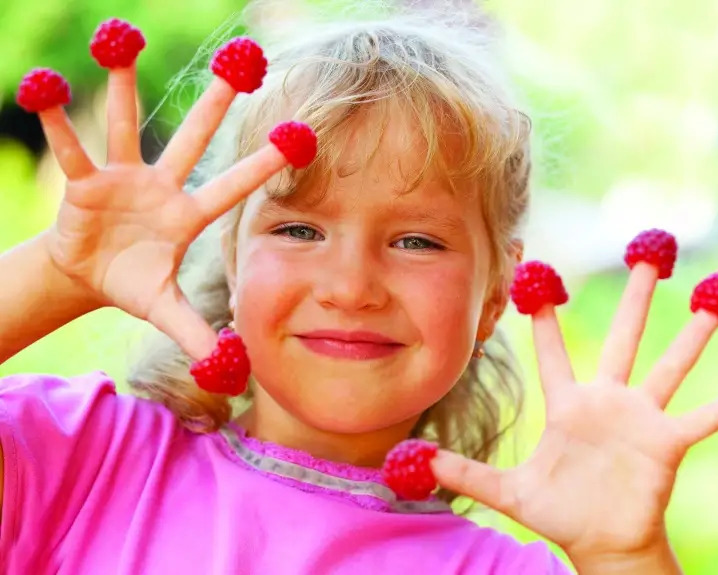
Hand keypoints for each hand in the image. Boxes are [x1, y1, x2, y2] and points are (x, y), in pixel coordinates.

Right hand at [38, 65, 286, 358]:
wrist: (88, 275)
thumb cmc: (134, 285)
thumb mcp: (165, 310)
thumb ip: (196, 334)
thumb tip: (229, 368)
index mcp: (188, 216)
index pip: (233, 187)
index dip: (263, 165)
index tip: (297, 136)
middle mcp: (162, 187)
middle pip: (195, 138)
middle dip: (216, 101)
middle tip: (241, 59)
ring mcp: (124, 177)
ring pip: (127, 125)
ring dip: (125, 87)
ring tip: (123, 40)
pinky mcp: (85, 180)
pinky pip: (72, 147)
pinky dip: (58, 122)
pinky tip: (48, 89)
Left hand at [431, 264, 717, 567]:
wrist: (601, 542)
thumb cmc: (560, 512)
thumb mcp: (508, 491)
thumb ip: (466, 471)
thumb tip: (416, 461)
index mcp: (569, 404)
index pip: (553, 349)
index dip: (543, 313)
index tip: (538, 274)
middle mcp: (608, 400)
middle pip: (625, 336)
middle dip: (638, 296)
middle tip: (649, 251)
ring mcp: (642, 418)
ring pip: (671, 364)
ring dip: (694, 333)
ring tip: (717, 296)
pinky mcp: (668, 443)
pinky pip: (707, 417)